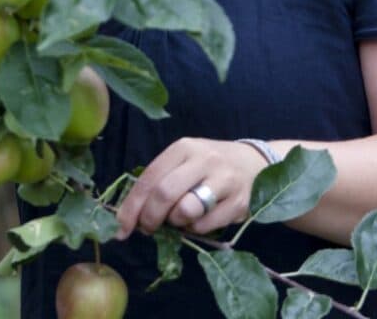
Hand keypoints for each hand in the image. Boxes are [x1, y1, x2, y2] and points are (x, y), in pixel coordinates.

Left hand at [115, 138, 267, 239]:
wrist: (255, 162)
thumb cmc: (209, 165)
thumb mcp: (185, 161)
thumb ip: (161, 180)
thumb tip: (131, 215)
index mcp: (184, 148)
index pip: (150, 177)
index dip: (132, 205)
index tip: (121, 227)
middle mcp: (203, 159)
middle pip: (165, 193)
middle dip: (150, 218)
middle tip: (148, 229)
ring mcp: (224, 180)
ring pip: (186, 210)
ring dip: (176, 223)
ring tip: (179, 219)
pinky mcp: (239, 202)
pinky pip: (206, 225)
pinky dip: (196, 229)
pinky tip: (199, 219)